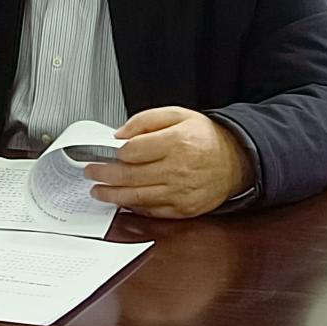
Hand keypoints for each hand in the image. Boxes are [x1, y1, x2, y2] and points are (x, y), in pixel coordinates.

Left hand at [85, 107, 252, 217]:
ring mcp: (180, 192)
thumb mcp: (178, 114)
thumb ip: (145, 120)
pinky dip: (134, 207)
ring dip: (112, 195)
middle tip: (91, 172)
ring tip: (98, 191)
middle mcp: (178, 169)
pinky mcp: (183, 209)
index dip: (115, 152)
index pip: (133, 151)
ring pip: (137, 196)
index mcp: (176, 142)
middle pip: (130, 175)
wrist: (235, 161)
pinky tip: (122, 201)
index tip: (104, 152)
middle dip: (104, 175)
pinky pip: (152, 211)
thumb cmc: (205, 138)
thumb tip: (120, 134)